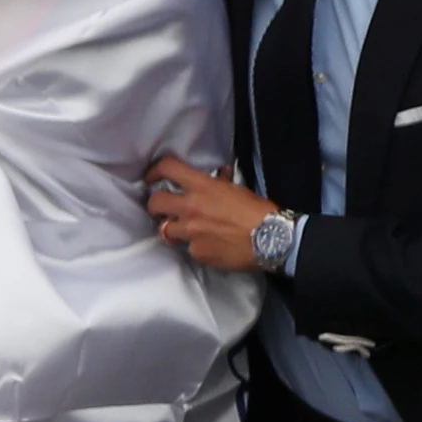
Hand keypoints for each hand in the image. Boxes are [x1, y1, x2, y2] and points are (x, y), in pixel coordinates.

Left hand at [143, 154, 275, 270]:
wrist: (271, 239)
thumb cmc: (258, 211)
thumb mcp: (238, 189)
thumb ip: (221, 182)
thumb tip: (219, 174)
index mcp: (203, 187)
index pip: (168, 169)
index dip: (154, 171)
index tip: (151, 177)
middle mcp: (191, 207)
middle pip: (155, 202)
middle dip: (155, 205)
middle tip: (162, 209)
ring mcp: (191, 232)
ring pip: (165, 230)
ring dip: (172, 230)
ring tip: (183, 231)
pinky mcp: (197, 252)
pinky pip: (188, 249)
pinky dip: (195, 247)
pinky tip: (209, 246)